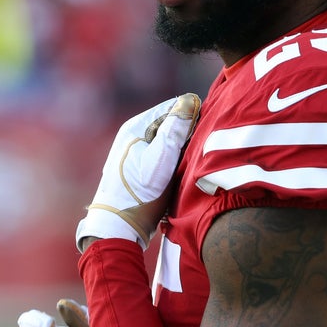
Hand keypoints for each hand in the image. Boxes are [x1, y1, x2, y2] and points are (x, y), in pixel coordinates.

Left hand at [76, 93, 200, 248]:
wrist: (119, 226)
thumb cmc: (140, 193)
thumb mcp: (162, 159)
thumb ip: (175, 129)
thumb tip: (189, 100)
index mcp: (135, 127)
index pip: (172, 107)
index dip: (192, 114)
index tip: (207, 129)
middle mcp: (134, 135)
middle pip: (170, 123)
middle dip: (188, 132)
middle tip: (203, 147)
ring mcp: (136, 152)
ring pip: (169, 140)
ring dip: (184, 148)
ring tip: (194, 160)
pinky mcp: (140, 167)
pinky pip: (164, 155)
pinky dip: (176, 160)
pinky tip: (183, 171)